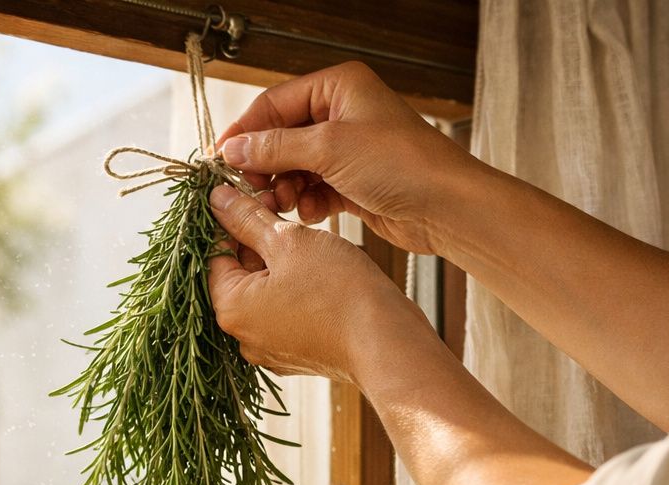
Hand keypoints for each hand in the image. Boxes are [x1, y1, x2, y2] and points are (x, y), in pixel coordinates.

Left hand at [206, 184, 428, 387]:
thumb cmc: (338, 292)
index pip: (213, 255)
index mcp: (230, 310)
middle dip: (257, 241)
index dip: (230, 220)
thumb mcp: (289, 241)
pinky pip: (285, 314)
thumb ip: (248, 219)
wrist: (387, 344)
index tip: (250, 198)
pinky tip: (319, 272)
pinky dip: (295, 290)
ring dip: (279, 263)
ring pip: (264, 293)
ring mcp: (270, 350)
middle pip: (238, 275)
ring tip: (307, 242)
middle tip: (281, 212)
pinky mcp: (296, 355)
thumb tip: (218, 200)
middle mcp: (243, 336)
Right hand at [216, 62, 479, 255]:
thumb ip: (275, 147)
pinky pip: (312, 188)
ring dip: (284, 188)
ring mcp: (347, 149)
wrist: (446, 207)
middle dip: (266, 166)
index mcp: (338, 87)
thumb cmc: (399, 163)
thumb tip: (232, 150)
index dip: (245, 132)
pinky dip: (305, 201)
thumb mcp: (330, 148)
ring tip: (284, 205)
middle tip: (253, 190)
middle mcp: (341, 113)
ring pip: (294, 166)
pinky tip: (310, 213)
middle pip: (281, 137)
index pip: (274, 104)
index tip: (222, 161)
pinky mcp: (351, 182)